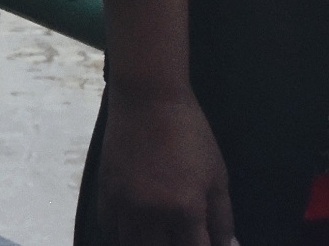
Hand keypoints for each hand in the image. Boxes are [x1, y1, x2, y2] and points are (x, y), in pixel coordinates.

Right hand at [95, 87, 234, 245]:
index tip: (206, 243)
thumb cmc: (190, 134)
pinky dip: (123, 233)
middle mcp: (150, 213)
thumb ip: (223, 220)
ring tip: (161, 235)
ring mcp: (122, 203)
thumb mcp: (217, 177)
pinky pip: (109, 228)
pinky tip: (137, 227)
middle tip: (184, 236)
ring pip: (129, 245)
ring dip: (148, 244)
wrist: (147, 98)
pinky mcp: (105, 191)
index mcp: (185, 209)